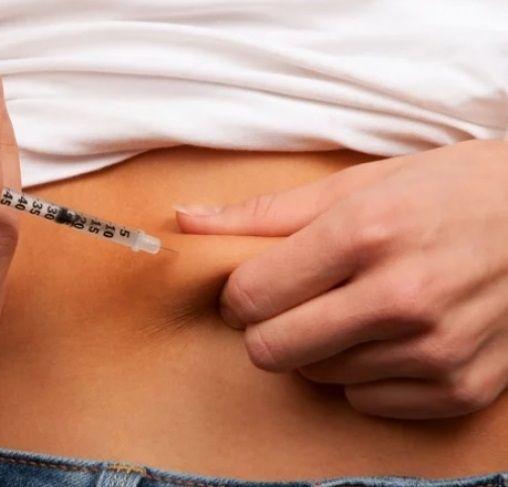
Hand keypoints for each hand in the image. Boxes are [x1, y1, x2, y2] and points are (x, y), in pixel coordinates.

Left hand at [175, 140, 507, 418]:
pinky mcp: (460, 387)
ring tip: (356, 308)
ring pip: (317, 377)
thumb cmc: (448, 191)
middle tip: (292, 303)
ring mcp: (435, 350)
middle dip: (267, 327)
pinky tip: (390, 337)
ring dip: (321, 347)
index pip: (249, 297)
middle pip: (271, 351)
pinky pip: (367, 402)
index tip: (252, 285)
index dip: (238, 294)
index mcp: (365, 234)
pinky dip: (365, 374)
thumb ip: (267, 213)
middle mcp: (401, 297)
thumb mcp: (359, 184)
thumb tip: (186, 221)